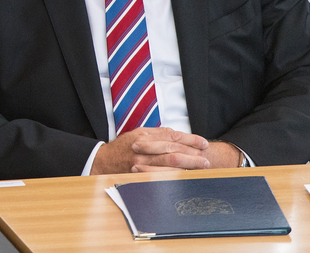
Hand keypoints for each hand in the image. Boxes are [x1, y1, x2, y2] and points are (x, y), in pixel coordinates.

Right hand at [90, 127, 209, 174]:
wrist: (104, 161)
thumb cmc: (123, 146)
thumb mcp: (138, 133)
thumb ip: (158, 133)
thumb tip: (178, 134)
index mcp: (144, 136)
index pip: (172, 137)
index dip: (190, 140)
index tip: (203, 143)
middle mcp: (143, 149)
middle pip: (174, 151)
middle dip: (193, 154)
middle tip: (206, 158)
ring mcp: (141, 164)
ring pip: (170, 165)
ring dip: (188, 166)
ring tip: (201, 166)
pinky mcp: (140, 175)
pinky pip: (163, 176)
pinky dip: (177, 175)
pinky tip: (186, 175)